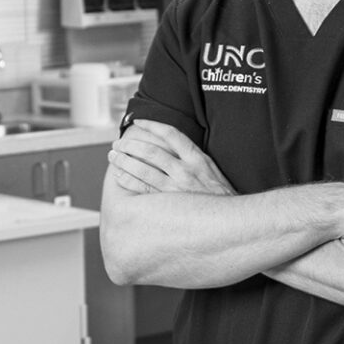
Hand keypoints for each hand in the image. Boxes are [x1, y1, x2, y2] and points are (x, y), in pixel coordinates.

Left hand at [110, 120, 235, 196]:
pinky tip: (119, 176)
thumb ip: (192, 156)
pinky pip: (142, 190)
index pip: (171, 134)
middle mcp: (185, 171)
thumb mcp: (211, 169)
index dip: (152, 125)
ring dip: (124, 161)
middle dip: (130, 145)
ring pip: (143, 170)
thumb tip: (170, 144)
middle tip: (118, 144)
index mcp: (197, 158)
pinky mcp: (168, 205)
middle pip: (151, 151)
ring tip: (114, 156)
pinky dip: (128, 181)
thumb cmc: (219, 195)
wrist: (230, 221)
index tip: (138, 121)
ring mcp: (176, 188)